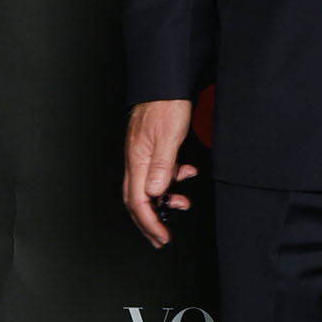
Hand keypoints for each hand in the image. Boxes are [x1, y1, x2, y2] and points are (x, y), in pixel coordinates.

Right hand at [124, 99, 196, 247]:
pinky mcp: (151, 148)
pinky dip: (170, 180)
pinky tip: (184, 174)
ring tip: (181, 204)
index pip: (138, 201)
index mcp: (137, 161)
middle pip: (137, 200)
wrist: (164, 83)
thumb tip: (155, 193)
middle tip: (161, 237)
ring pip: (147, 187)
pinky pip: (157, 172)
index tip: (161, 236)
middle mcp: (136, 160)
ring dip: (163, 200)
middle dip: (149, 222)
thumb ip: (162, 166)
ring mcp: (142, 154)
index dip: (149, 223)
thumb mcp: (168, 137)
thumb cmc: (165, 105)